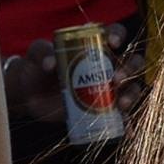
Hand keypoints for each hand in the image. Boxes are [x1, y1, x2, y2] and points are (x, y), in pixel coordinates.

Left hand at [4, 20, 148, 126]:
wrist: (30, 94)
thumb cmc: (36, 67)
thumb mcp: (36, 55)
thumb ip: (42, 53)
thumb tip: (49, 63)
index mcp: (95, 44)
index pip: (115, 33)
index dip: (118, 35)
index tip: (113, 43)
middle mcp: (109, 64)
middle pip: (132, 61)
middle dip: (129, 69)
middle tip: (116, 79)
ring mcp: (110, 87)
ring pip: (132, 86)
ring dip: (132, 94)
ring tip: (121, 104)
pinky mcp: (106, 108)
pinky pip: (122, 115)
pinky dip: (127, 122)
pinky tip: (128, 130)